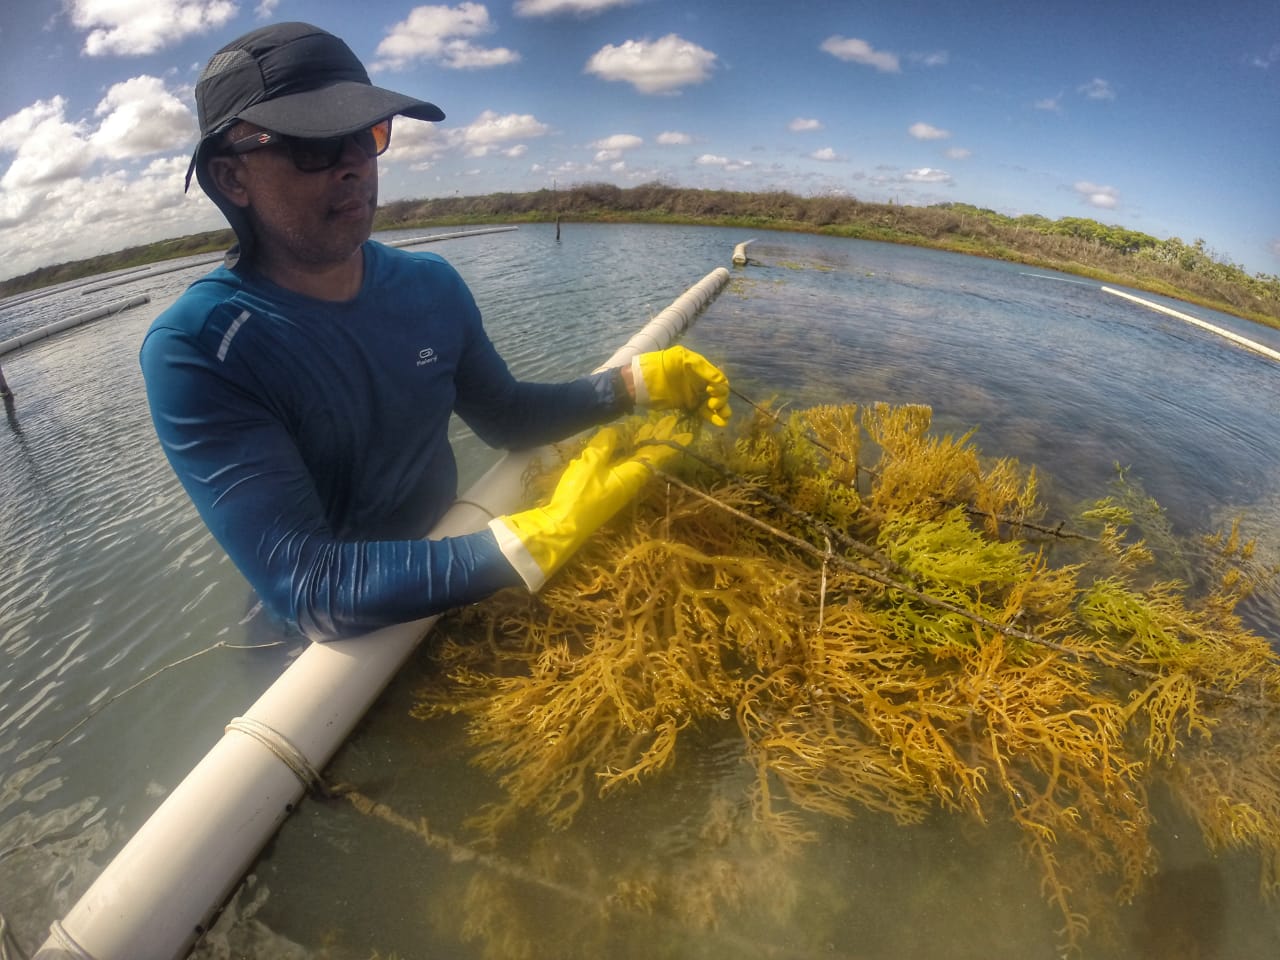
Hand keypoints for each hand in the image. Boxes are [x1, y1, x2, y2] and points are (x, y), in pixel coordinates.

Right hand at [489, 416, 690, 589]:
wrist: (563, 526)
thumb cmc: (579, 495)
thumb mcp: (590, 464)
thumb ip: (603, 446)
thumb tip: (615, 432)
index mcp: (631, 476)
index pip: (656, 456)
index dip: (669, 443)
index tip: (687, 433)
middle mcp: (629, 483)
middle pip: (648, 458)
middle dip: (658, 440)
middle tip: (668, 423)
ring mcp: (617, 489)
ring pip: (635, 463)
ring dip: (643, 446)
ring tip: (649, 429)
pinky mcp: (605, 492)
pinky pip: (622, 469)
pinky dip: (626, 455)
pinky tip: (621, 448)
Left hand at [631, 346, 730, 426]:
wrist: (637, 382)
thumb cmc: (658, 367)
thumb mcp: (680, 358)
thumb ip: (701, 367)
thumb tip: (720, 381)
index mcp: (699, 367)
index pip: (718, 378)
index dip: (720, 387)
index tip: (711, 393)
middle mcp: (699, 380)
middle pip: (719, 391)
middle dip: (722, 400)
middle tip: (713, 405)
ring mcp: (693, 393)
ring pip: (713, 403)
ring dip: (721, 410)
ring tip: (723, 419)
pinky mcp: (686, 405)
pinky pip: (702, 411)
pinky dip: (711, 417)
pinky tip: (718, 422)